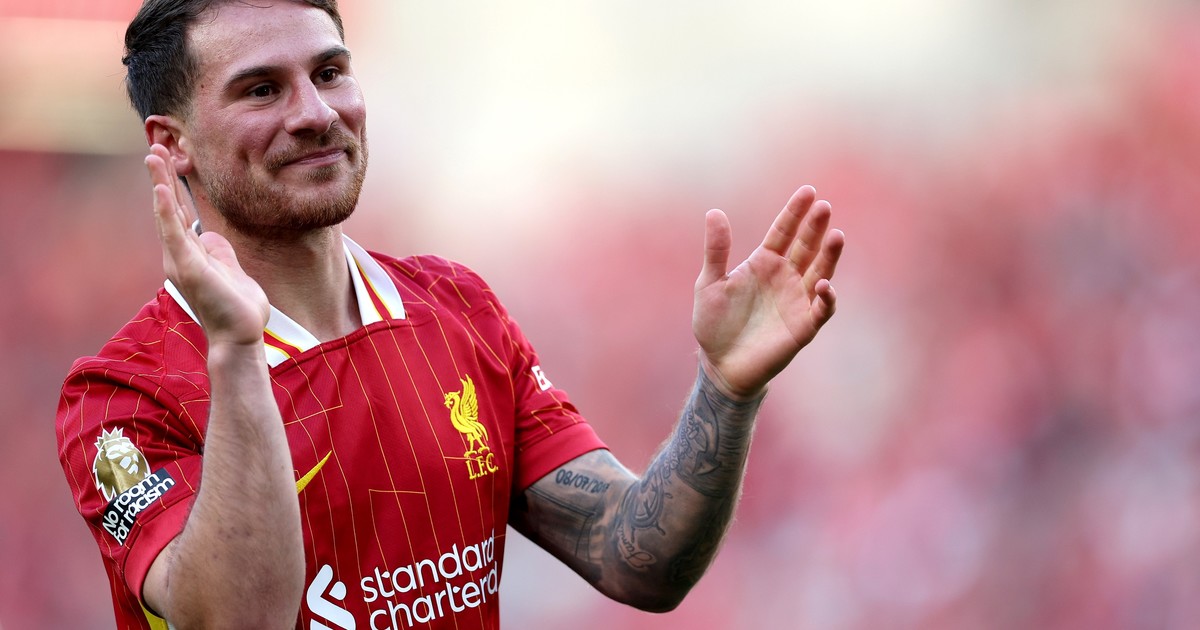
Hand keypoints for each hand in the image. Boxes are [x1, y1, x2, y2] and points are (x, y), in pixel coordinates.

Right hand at [146, 144, 268, 346]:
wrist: (241, 337)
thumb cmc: (237, 308)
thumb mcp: (231, 270)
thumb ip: (220, 252)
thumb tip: (212, 235)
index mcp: (193, 253)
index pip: (179, 213)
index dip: (173, 186)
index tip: (169, 159)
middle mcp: (181, 255)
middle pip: (168, 208)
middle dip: (161, 177)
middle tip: (153, 147)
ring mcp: (182, 261)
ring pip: (167, 215)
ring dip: (160, 184)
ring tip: (153, 156)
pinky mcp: (188, 268)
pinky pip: (175, 234)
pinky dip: (167, 211)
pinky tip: (162, 190)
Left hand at [693, 185, 844, 399]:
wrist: (721, 364)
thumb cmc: (714, 324)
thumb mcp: (710, 283)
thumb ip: (716, 250)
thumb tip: (714, 212)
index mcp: (764, 262)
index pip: (783, 231)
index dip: (795, 212)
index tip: (808, 191)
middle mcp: (785, 277)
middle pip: (805, 246)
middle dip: (815, 227)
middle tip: (824, 206)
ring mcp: (797, 300)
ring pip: (820, 272)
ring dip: (829, 256)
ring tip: (836, 236)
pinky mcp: (804, 326)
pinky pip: (821, 309)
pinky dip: (826, 297)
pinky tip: (823, 285)